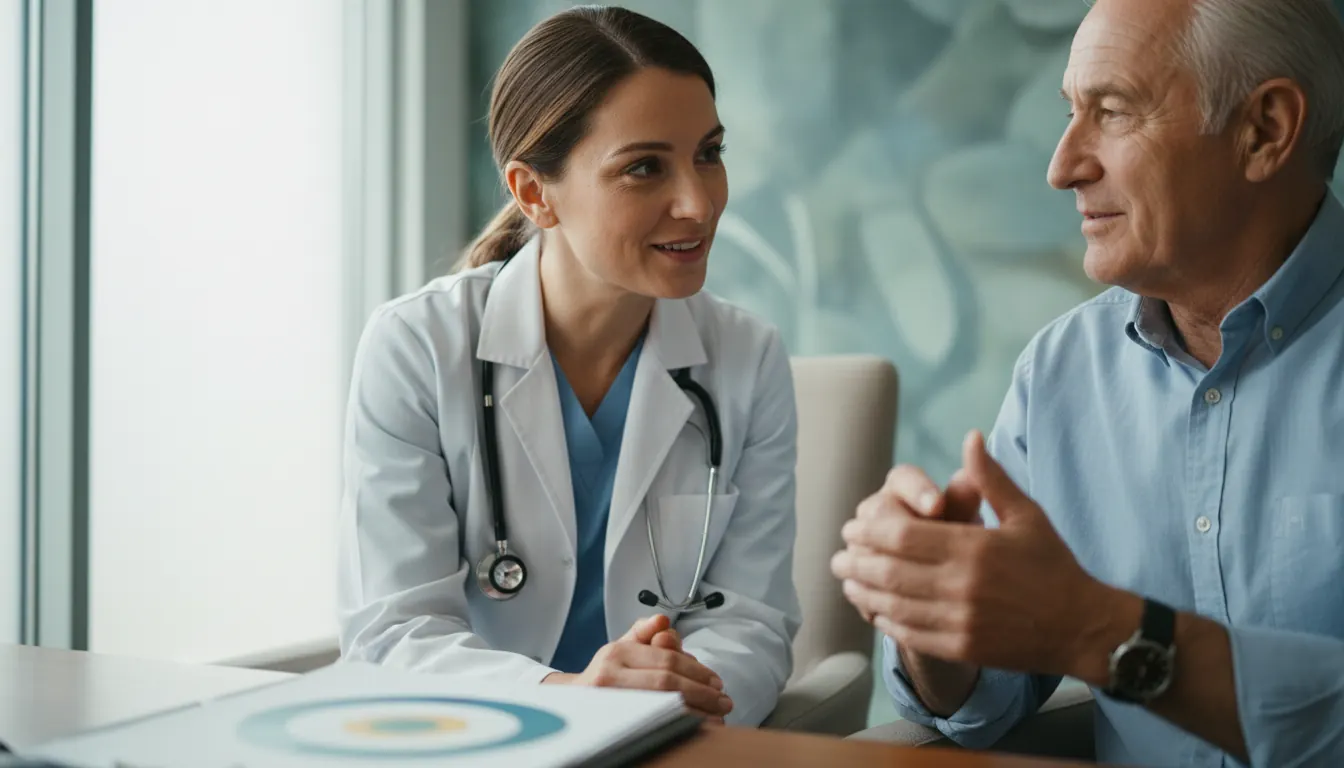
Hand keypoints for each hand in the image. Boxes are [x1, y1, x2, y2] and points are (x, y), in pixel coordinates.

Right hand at [543, 615, 732, 721]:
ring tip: (716, 717)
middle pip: (666, 682)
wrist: (575, 706)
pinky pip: (653, 723)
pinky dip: (679, 726)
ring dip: (696, 712)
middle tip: (723, 701)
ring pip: (661, 705)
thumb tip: (663, 621)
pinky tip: (696, 728)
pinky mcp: (610, 724)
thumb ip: (645, 633)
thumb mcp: (622, 649)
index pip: (666, 659)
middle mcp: (609, 674)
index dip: (697, 671)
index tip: (716, 682)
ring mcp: (608, 701)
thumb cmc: (606, 677)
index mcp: (617, 652)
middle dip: (701, 693)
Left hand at [831, 430, 1115, 678]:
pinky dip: (887, 622)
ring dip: (864, 594)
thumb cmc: (1054, 566)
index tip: (854, 527)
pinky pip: (912, 634)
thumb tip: (970, 437)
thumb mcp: (1027, 515)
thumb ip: (990, 479)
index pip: (903, 535)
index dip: (871, 531)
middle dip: (857, 562)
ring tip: (847, 583)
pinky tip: (875, 612)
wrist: (1082, 626)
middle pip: (890, 571)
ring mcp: (961, 620)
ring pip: (895, 605)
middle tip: (838, 556)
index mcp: (974, 548)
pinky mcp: (964, 648)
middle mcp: (962, 585)